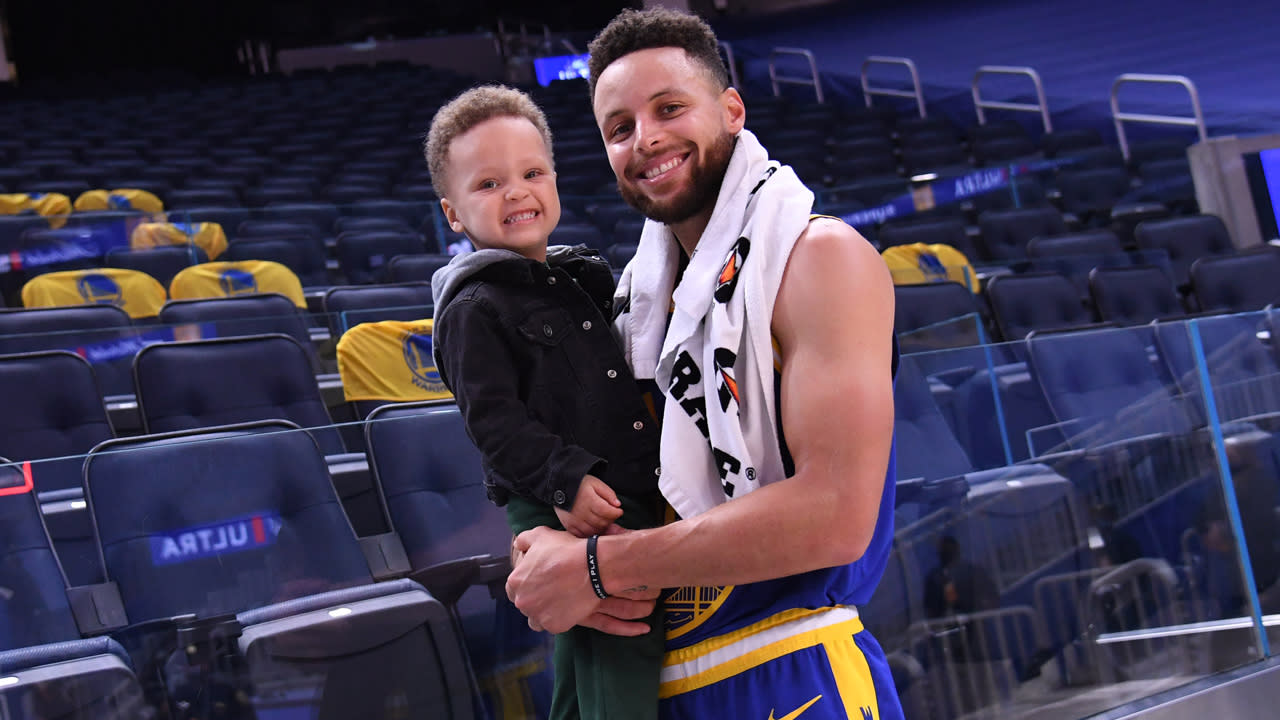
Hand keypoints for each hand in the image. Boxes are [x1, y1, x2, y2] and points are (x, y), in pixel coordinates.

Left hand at [507, 525, 652, 635]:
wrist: (592, 567)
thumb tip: (518, 545)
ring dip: (543, 612)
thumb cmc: (566, 550)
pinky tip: (568, 607)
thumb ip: (524, 540)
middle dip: (534, 598)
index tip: (539, 581)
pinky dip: (558, 618)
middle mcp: (522, 602)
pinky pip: (552, 625)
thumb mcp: (541, 535)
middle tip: (551, 589)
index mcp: (515, 582)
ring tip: (558, 601)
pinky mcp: (554, 626)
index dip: (527, 583)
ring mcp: (538, 616)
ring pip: (536, 619)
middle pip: (525, 604)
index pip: (513, 588)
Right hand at [554, 474, 622, 537]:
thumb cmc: (579, 485)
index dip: (616, 513)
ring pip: (594, 530)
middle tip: (611, 514)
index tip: (619, 511)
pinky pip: (583, 535)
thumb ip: (608, 493)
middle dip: (610, 520)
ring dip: (601, 527)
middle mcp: (581, 512)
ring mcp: (575, 521)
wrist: (558, 487)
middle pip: (602, 522)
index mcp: (589, 500)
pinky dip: (591, 532)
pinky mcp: (569, 526)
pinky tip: (593, 525)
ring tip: (602, 519)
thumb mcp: (595, 483)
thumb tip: (617, 504)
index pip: (607, 512)